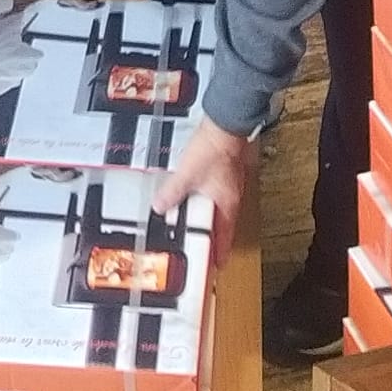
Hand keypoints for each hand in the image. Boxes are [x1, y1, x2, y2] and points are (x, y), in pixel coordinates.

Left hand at [152, 119, 255, 266]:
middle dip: (211, 238)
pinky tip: (196, 196)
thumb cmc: (213, 149)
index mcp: (226, 205)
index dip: (219, 255)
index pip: (224, 239)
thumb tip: (160, 207)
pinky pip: (217, 195)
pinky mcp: (226, 172)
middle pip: (222, 226)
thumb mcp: (187, 175)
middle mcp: (231, 198)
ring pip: (220, 210)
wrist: (225, 124)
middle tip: (200, 247)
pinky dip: (207, 201)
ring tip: (194, 225)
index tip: (215, 266)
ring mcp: (230, 185)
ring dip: (208, 219)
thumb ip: (172, 193)